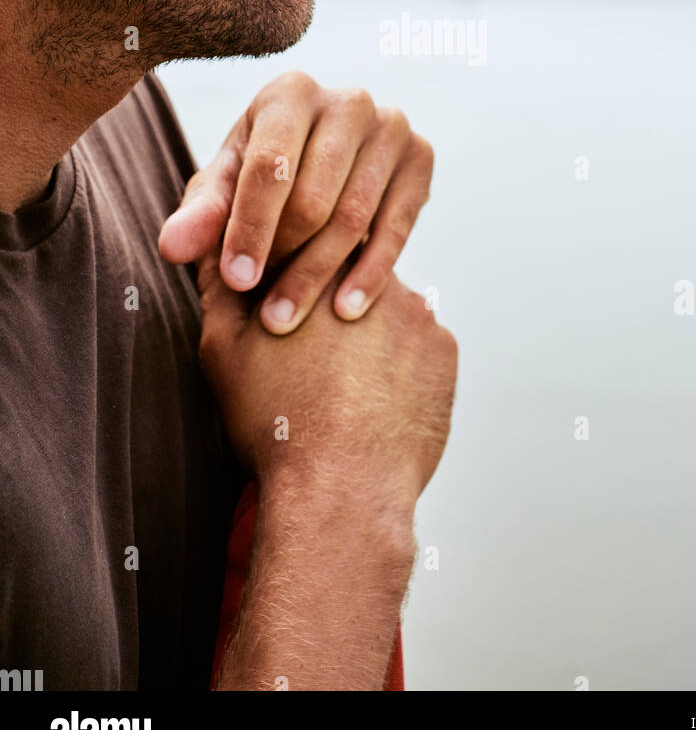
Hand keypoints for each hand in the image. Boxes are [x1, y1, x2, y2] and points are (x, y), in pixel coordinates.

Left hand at [158, 72, 433, 334]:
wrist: (323, 164)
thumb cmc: (262, 176)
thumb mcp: (225, 189)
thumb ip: (201, 216)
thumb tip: (173, 248)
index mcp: (290, 93)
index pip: (269, 166)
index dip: (250, 227)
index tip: (237, 282)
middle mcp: (347, 100)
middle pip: (314, 195)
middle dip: (284, 258)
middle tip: (264, 309)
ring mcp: (390, 126)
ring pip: (354, 216)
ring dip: (320, 275)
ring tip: (289, 318)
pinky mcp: (421, 157)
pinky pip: (397, 226)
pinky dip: (370, 273)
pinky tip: (344, 310)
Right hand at [196, 251, 457, 509]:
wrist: (341, 488)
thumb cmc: (278, 422)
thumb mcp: (225, 350)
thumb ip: (221, 285)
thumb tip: (218, 249)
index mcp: (327, 267)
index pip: (318, 241)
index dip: (301, 269)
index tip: (289, 299)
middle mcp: (381, 279)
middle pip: (359, 274)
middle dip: (338, 302)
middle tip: (316, 353)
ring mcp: (420, 316)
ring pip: (391, 310)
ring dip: (372, 332)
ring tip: (344, 381)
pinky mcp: (444, 352)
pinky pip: (420, 346)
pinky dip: (401, 364)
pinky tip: (375, 397)